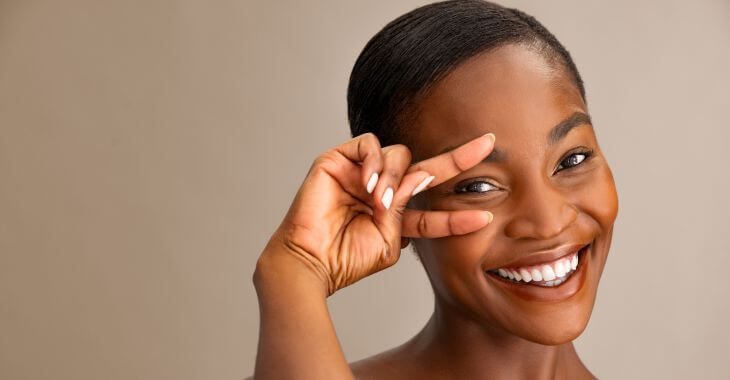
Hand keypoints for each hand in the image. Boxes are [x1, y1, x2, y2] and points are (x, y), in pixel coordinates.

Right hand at [258, 132, 495, 294]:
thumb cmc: (346, 258)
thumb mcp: (391, 241)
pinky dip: (374, 161)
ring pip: (398, 156)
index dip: (457, 212)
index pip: (431, 207)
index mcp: (393, 213)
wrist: (313, 261)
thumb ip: (410, 216)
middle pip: (425, 169)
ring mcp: (360, 173)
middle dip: (457, 158)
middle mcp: (380, 189)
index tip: (488, 214)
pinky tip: (368, 184)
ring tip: (379, 202)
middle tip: (488, 145)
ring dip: (394, 178)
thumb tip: (422, 183)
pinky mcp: (338, 160)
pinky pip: (369, 145)